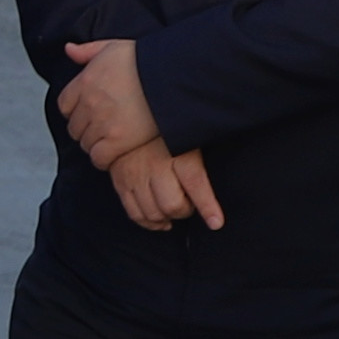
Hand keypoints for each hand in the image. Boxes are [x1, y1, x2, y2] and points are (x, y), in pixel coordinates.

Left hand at [53, 35, 158, 166]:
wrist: (173, 77)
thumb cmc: (147, 61)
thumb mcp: (114, 47)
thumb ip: (88, 51)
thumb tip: (68, 50)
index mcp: (85, 81)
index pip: (64, 105)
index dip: (75, 111)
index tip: (87, 113)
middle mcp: (89, 103)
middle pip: (74, 127)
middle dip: (85, 129)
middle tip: (101, 129)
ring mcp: (102, 123)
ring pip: (86, 143)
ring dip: (95, 144)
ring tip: (110, 141)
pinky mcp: (118, 141)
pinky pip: (99, 158)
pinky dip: (103, 159)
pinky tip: (114, 154)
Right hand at [106, 141, 222, 232]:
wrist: (129, 116)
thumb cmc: (168, 131)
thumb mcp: (189, 137)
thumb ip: (201, 161)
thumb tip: (215, 193)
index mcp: (178, 151)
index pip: (195, 183)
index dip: (207, 207)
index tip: (216, 222)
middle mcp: (156, 164)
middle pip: (172, 204)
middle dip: (185, 211)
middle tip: (189, 204)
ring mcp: (136, 174)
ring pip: (153, 212)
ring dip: (167, 218)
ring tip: (174, 209)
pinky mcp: (121, 182)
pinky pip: (134, 213)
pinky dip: (148, 223)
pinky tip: (160, 221)